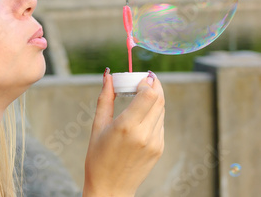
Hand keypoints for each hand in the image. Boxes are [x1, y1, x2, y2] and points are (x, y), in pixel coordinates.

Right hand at [83, 69, 164, 196]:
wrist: (110, 188)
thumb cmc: (97, 157)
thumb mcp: (97, 125)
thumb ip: (105, 98)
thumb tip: (108, 74)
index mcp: (126, 127)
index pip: (149, 95)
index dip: (147, 82)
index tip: (138, 78)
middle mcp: (144, 134)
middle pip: (159, 99)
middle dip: (153, 85)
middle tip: (141, 80)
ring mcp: (155, 142)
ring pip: (162, 110)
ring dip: (153, 98)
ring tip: (138, 96)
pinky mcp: (159, 148)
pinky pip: (160, 123)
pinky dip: (153, 113)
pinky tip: (140, 115)